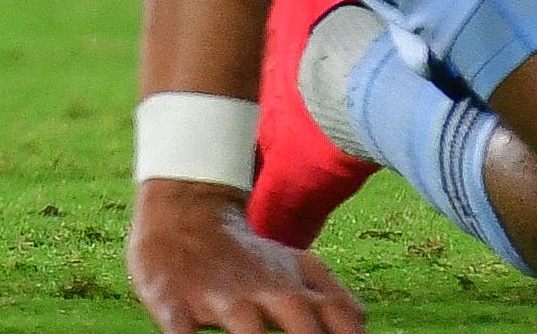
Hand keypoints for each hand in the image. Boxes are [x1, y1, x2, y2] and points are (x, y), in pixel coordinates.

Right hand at [127, 177, 363, 333]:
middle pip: (299, 321)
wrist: (182, 213)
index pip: (338, 316)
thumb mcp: (296, 266)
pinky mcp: (173, 301)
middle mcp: (261, 290)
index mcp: (294, 285)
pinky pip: (181, 330)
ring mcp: (217, 296)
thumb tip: (363, 325)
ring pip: (244, 327)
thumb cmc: (246, 256)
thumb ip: (334, 298)